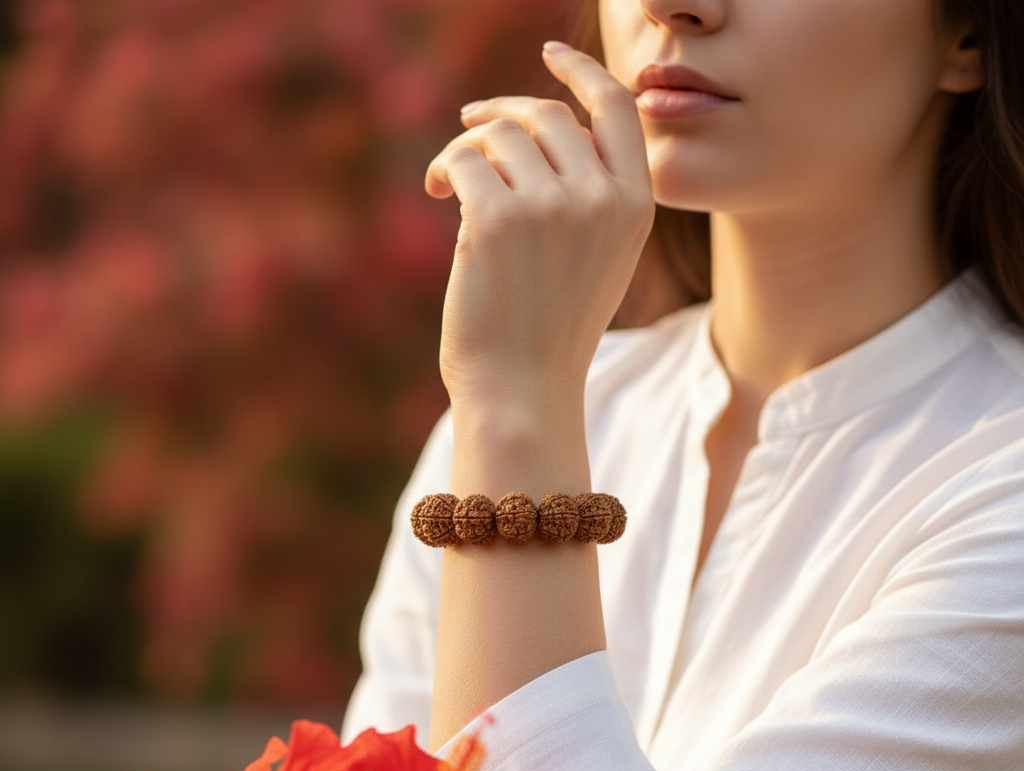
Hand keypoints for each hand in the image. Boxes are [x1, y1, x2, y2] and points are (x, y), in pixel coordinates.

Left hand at [425, 43, 654, 422]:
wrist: (523, 391)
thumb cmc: (550, 331)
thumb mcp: (596, 259)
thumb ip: (588, 194)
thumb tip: (536, 125)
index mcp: (636, 206)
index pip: (617, 108)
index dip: (580, 72)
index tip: (549, 53)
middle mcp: (601, 198)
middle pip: (547, 115)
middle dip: (501, 115)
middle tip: (469, 125)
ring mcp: (552, 206)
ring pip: (500, 136)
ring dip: (467, 149)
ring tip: (450, 182)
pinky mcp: (498, 219)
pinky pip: (463, 160)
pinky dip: (444, 168)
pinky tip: (436, 192)